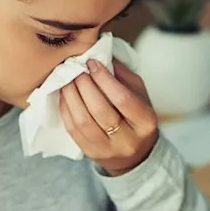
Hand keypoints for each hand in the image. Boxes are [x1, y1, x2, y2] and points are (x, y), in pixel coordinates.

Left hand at [58, 59, 157, 175]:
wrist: (134, 155)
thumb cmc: (136, 118)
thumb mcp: (139, 95)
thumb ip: (122, 76)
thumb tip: (100, 55)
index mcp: (145, 122)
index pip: (122, 98)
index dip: (104, 79)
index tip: (92, 63)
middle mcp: (127, 139)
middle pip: (100, 110)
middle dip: (84, 85)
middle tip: (76, 69)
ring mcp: (107, 149)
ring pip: (83, 121)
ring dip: (71, 96)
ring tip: (67, 79)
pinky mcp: (90, 153)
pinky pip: (73, 129)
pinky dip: (65, 108)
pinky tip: (64, 95)